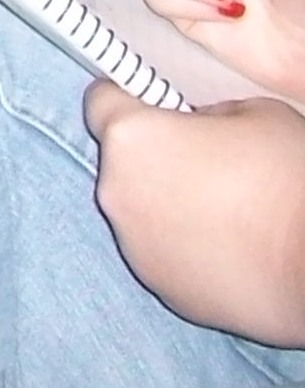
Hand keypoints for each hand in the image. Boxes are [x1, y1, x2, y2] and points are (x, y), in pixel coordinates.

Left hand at [84, 82, 304, 344]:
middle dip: (157, 157)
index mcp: (131, 138)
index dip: (130, 99)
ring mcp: (135, 247)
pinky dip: (186, 247)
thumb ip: (205, 109)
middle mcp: (116, 193)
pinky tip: (232, 246)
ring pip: (141, 211)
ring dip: (169, 205)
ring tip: (228, 210)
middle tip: (209, 161)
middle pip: (122, 161)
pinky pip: (163, 254)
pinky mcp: (164, 289)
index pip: (101, 101)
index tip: (154, 105)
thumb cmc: (289, 183)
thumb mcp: (254, 110)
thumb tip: (196, 121)